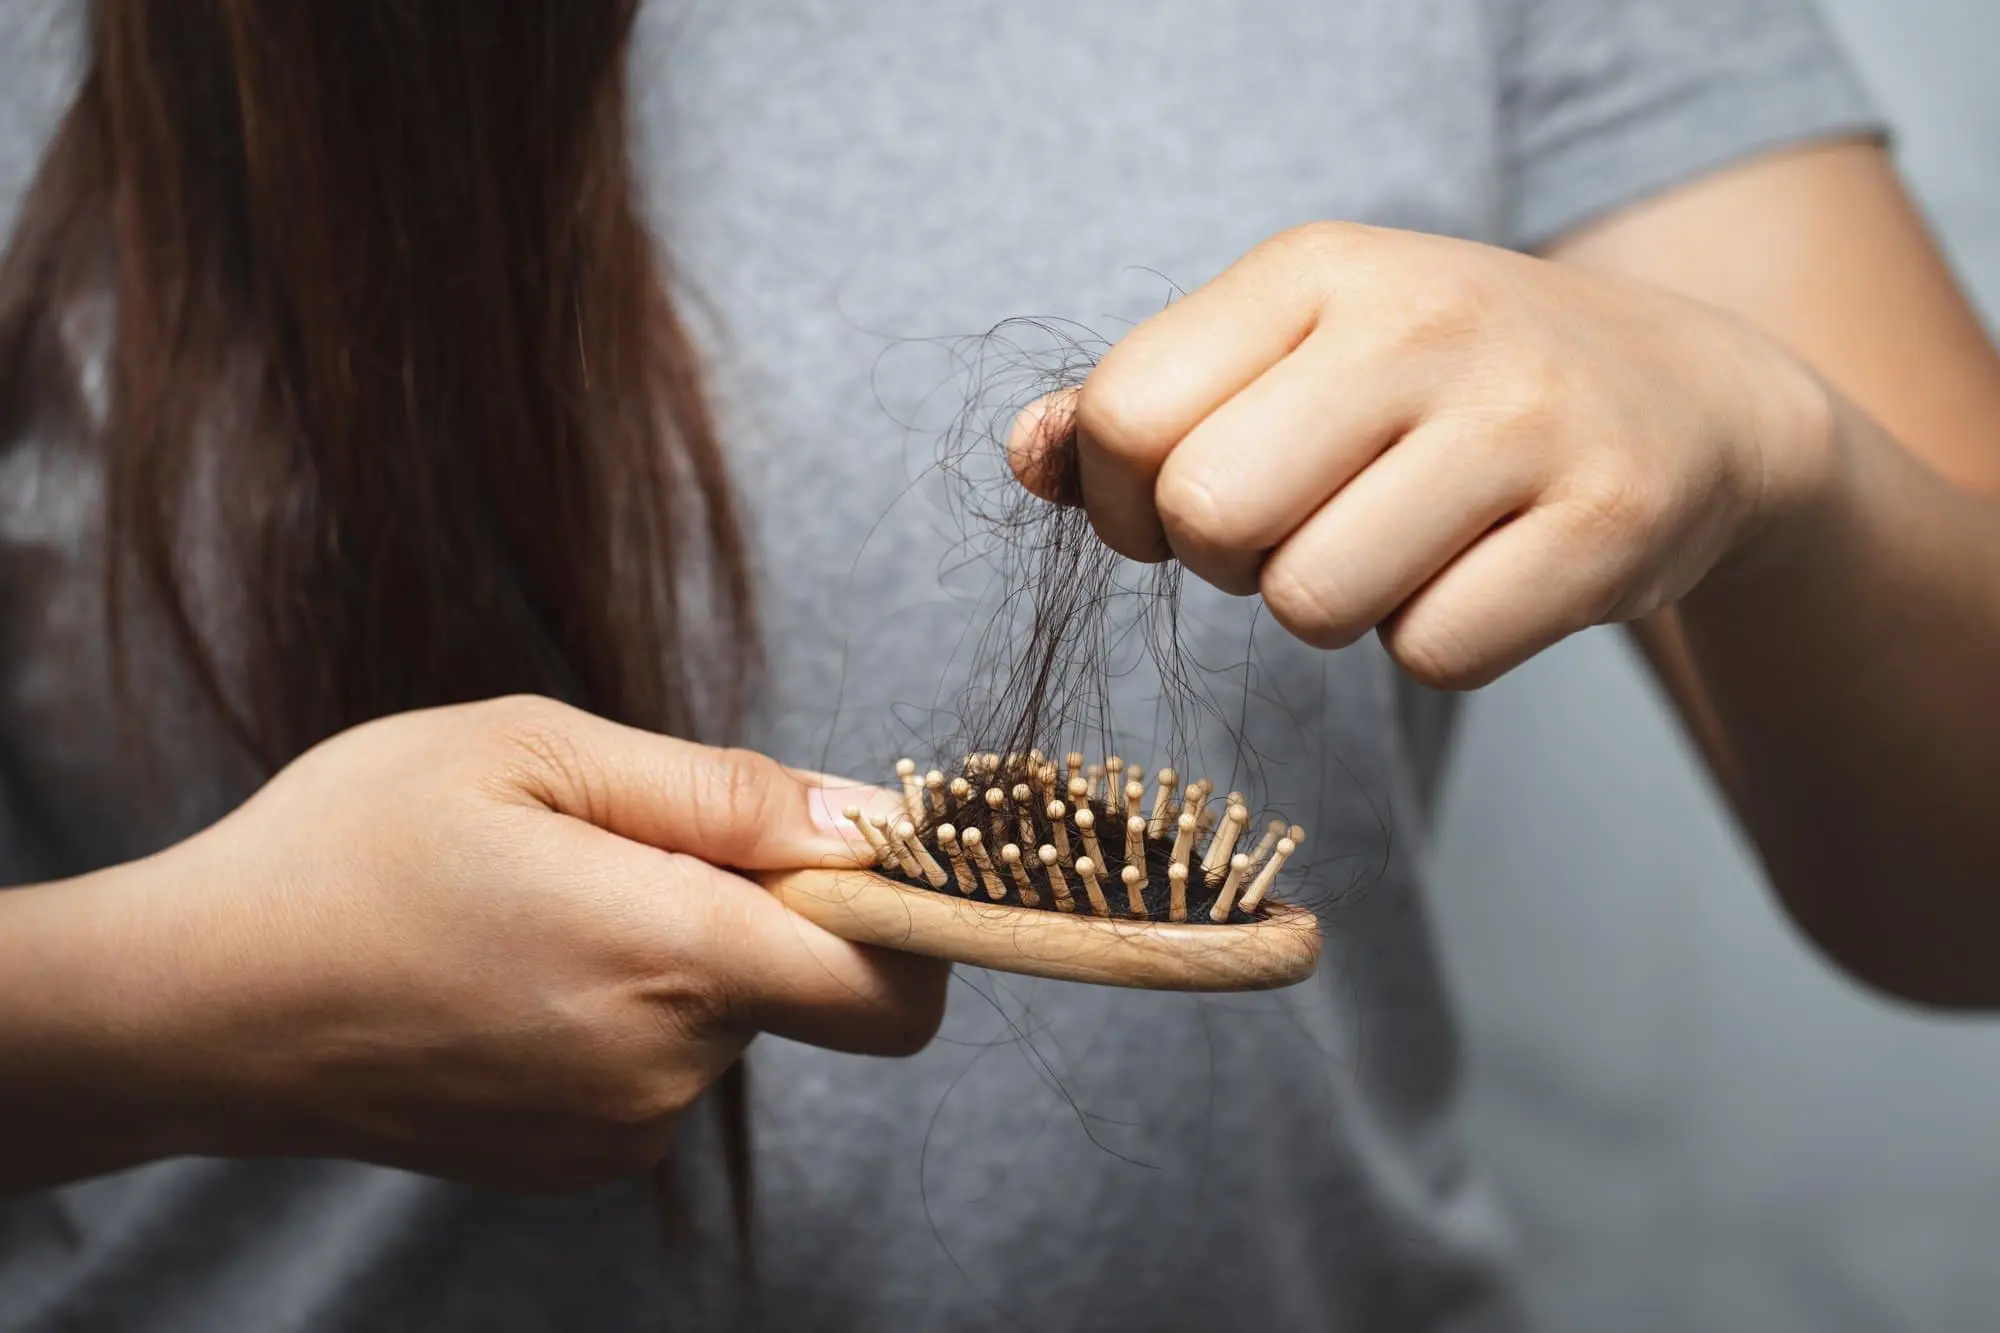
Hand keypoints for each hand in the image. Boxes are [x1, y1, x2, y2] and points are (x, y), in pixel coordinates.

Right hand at [31, 697, 939, 1190]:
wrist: (196, 1005)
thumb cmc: (350, 849)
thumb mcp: (535, 752)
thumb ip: (723, 792)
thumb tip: (867, 819)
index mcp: (672, 956)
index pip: (893, 985)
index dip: (908, 916)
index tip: (853, 855)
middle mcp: (666, 1069)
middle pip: (802, 985)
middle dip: (751, 907)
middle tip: (616, 846)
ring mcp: (619, 1132)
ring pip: (723, 1019)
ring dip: (675, 955)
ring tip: (540, 905)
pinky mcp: (574, 1162)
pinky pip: (659, 1067)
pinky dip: (625, 1011)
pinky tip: (517, 971)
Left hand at [1011, 222, 1834, 686]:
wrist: (1686, 398)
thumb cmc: (1441, 387)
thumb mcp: (1293, 351)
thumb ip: (1144, 403)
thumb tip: (1026, 457)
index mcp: (1316, 268)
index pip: (1126, 413)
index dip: (1126, 501)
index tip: (1186, 505)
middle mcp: (1421, 321)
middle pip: (1209, 517)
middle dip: (1230, 561)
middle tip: (1300, 531)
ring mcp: (1525, 418)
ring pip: (1314, 604)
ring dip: (1334, 609)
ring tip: (1401, 543)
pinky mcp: (1608, 521)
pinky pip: (1434, 655)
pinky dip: (1439, 643)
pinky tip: (1485, 572)